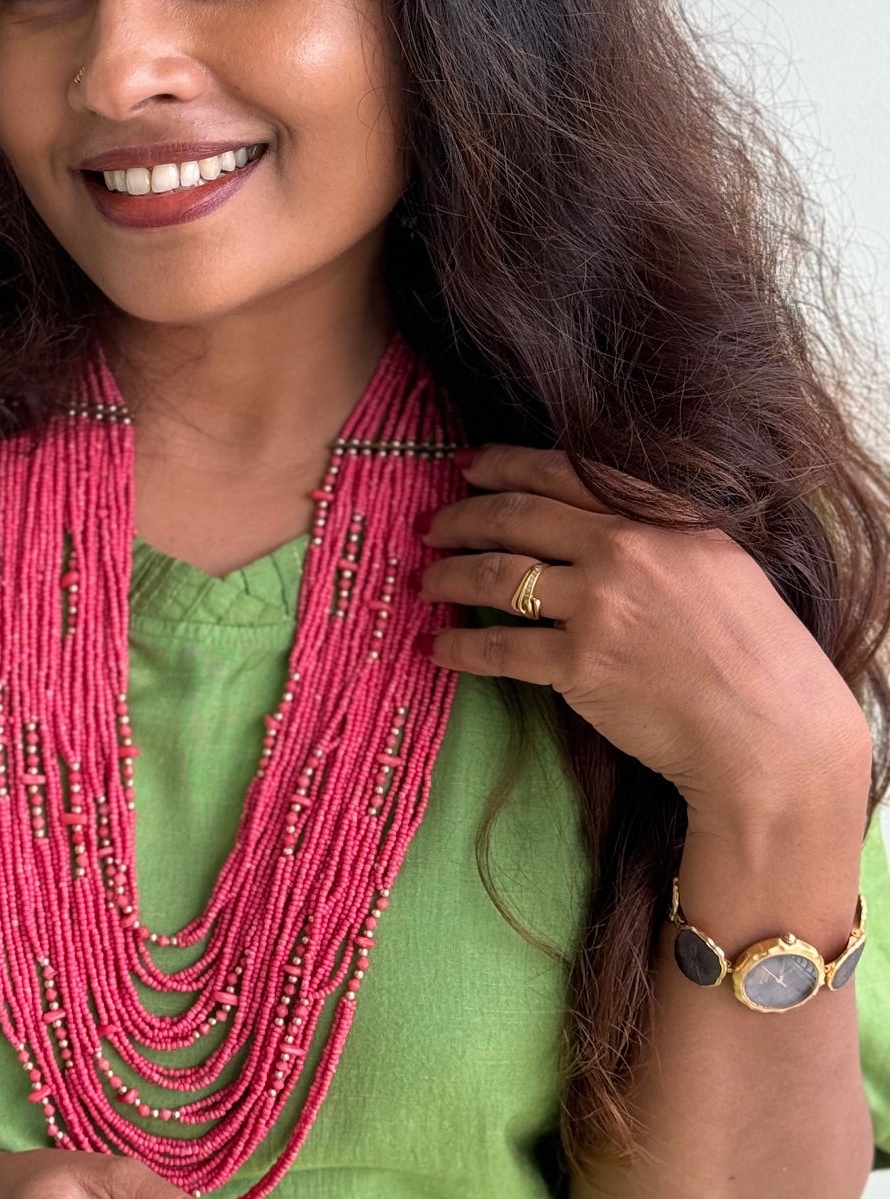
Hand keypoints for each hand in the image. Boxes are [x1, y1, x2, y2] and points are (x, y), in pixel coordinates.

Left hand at [416, 443, 868, 813]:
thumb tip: (599, 522)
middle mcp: (625, 550)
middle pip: (516, 517)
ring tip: (426, 579)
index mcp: (663, 517)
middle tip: (432, 525)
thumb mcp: (722, 563)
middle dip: (462, 517)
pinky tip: (438, 646)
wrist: (771, 733)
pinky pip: (499, 648)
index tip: (468, 466)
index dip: (505, 464)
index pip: (564, 471)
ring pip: (497, 575)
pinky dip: (460, 646)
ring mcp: (599, 606)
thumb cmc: (757, 655)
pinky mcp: (579, 666)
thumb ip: (662, 533)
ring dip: (450, 574)